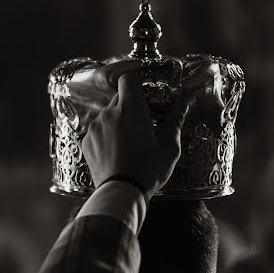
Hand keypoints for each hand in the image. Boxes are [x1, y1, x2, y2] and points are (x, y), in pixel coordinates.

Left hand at [81, 61, 193, 198]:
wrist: (120, 193)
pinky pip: (98, 130)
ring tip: (131, 142)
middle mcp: (109, 114)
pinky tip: (117, 152)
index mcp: (131, 109)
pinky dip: (107, 135)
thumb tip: (187, 99)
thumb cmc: (148, 170)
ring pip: (108, 115)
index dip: (137, 84)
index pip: (128, 79)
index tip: (147, 96)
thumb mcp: (169, 145)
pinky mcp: (86, 141)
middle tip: (144, 124)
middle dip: (131, 106)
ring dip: (118, 122)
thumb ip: (176, 118)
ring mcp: (95, 127)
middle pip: (119, 98)